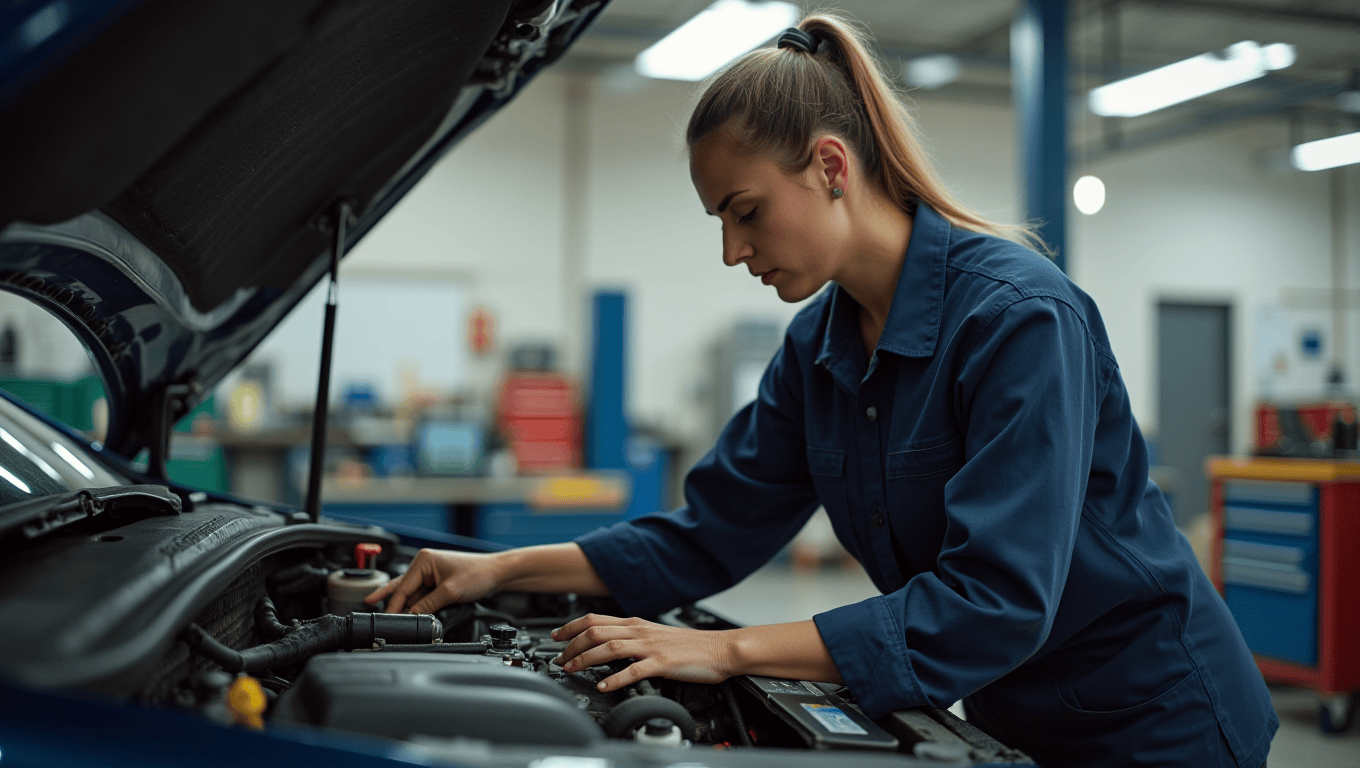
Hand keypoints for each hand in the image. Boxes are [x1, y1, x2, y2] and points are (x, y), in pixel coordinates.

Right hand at [364, 548, 500, 613]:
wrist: (496, 574)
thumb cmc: (477, 574)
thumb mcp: (450, 592)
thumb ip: (428, 605)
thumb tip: (412, 616)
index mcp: (423, 560)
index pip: (402, 587)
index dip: (393, 605)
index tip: (386, 620)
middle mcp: (423, 565)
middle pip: (403, 590)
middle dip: (392, 605)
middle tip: (374, 617)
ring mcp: (429, 574)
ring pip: (410, 594)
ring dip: (404, 607)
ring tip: (385, 618)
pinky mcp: (436, 583)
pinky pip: (420, 596)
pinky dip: (415, 606)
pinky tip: (406, 614)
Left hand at [550, 613, 734, 691]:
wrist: (718, 649)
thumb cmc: (688, 645)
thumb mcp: (654, 635)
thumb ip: (631, 637)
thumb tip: (608, 643)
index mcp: (636, 623)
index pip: (594, 618)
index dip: (570, 627)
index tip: (555, 636)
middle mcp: (639, 631)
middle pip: (596, 631)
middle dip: (571, 645)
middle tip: (558, 658)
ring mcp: (650, 646)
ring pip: (609, 647)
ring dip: (585, 658)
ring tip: (571, 669)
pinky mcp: (661, 663)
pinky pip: (633, 670)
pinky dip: (614, 678)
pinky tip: (603, 685)